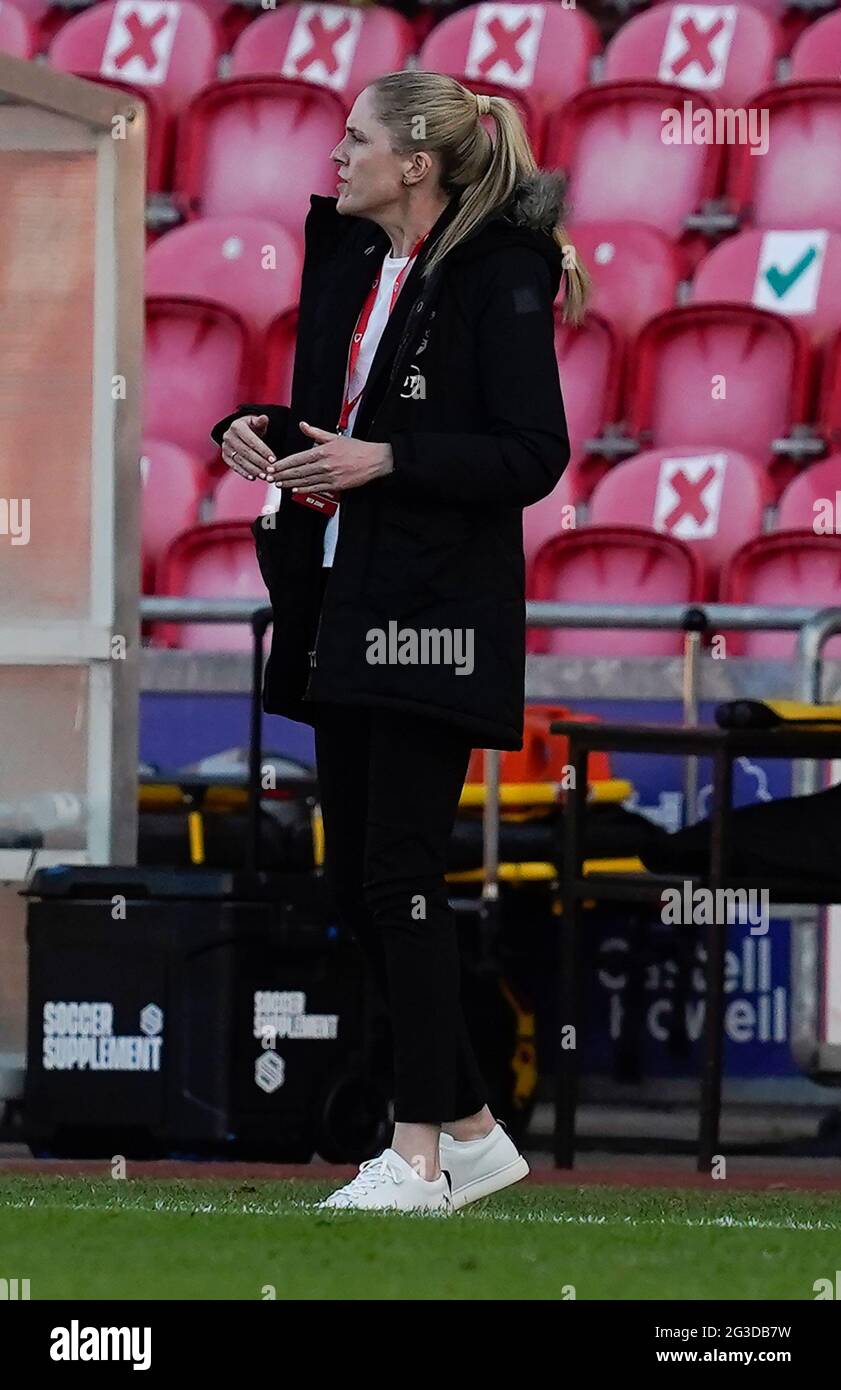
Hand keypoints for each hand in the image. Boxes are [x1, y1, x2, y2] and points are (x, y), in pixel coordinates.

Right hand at [221, 415, 275, 479]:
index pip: (252, 441)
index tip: (274, 459)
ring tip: (265, 476)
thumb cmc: (253, 428)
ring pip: (240, 460)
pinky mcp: (225, 456)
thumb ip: (261, 422)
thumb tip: (264, 418)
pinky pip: (234, 466)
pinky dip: (244, 473)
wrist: (241, 432)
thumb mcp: (257, 423)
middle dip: (260, 462)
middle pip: (246, 452)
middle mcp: (228, 436)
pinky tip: (253, 478)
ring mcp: (225, 447)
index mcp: (237, 426)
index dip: (263, 451)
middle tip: (271, 471)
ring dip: (253, 470)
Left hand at [266, 422, 393, 492]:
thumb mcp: (334, 437)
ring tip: (279, 484)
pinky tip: (295, 490)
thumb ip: (315, 433)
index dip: (283, 464)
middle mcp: (324, 465)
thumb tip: (302, 425)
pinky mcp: (336, 486)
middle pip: (298, 472)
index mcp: (322, 451)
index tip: (272, 467)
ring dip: (290, 483)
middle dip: (282, 475)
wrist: (374, 460)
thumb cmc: (355, 448)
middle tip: (270, 478)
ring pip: (305, 481)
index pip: (297, 459)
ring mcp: (329, 477)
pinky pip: (316, 489)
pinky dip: (304, 490)